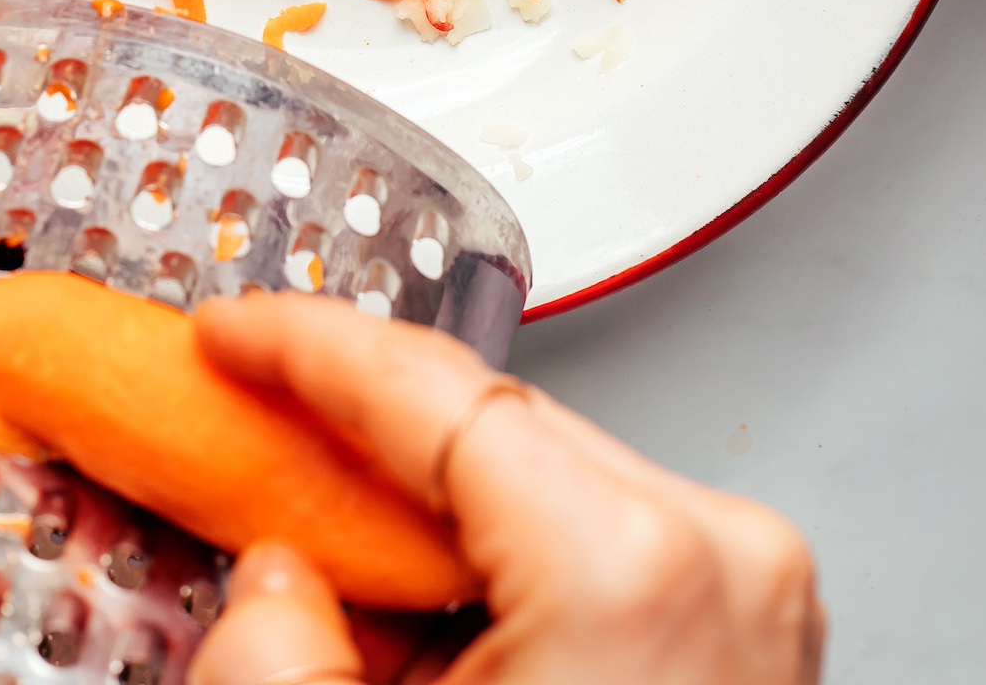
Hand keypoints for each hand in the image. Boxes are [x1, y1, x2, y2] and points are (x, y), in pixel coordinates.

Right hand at [190, 294, 823, 684]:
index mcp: (627, 567)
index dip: (307, 345)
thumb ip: (276, 654)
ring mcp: (754, 597)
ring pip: (543, 484)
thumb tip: (275, 579)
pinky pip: (597, 552)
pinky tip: (420, 615)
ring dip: (427, 511)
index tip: (231, 332)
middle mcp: (720, 558)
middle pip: (494, 430)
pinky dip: (499, 570)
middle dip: (360, 434)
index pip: (437, 391)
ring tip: (324, 551)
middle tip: (245, 421)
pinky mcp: (753, 642)